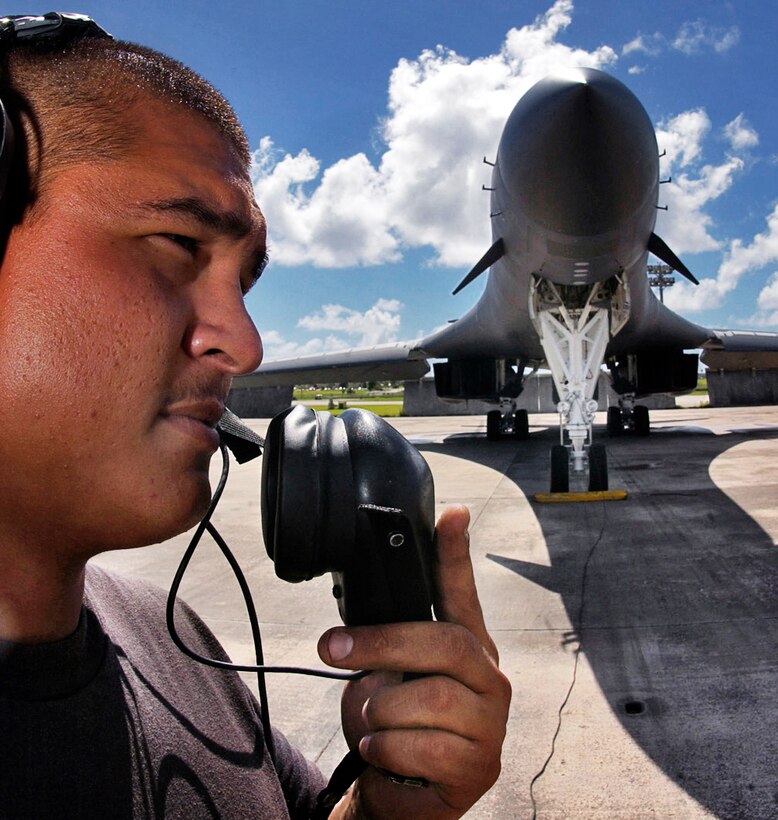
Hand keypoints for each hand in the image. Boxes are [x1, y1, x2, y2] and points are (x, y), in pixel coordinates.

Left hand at [318, 505, 510, 818]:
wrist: (402, 796)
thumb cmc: (396, 726)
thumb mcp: (390, 679)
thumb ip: (389, 649)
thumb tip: (350, 634)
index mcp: (466, 647)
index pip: (462, 594)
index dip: (456, 553)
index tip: (453, 512)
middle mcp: (488, 678)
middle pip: (442, 643)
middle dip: (381, 644)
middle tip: (334, 648)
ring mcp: (489, 723)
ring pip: (426, 700)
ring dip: (380, 712)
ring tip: (376, 724)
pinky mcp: (479, 766)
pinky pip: (418, 748)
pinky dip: (384, 749)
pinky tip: (386, 752)